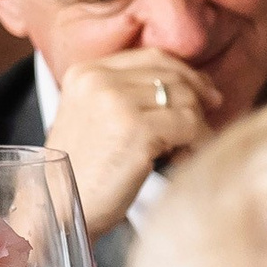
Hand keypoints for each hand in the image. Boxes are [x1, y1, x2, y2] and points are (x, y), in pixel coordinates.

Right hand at [46, 49, 220, 234]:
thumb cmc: (84, 174)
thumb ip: (129, 97)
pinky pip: (190, 126)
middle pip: (172, 76)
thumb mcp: (97, 120)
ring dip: (197, 127)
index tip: (206, 94)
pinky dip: (199, 144)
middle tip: (209, 123)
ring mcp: (116, 101)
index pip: (152, 57)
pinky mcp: (136, 129)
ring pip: (186, 100)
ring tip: (186, 151)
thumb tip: (193, 87)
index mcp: (86, 72)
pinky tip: (185, 161)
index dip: (186, 74)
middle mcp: (98, 79)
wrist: (57, 209)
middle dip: (198, 100)